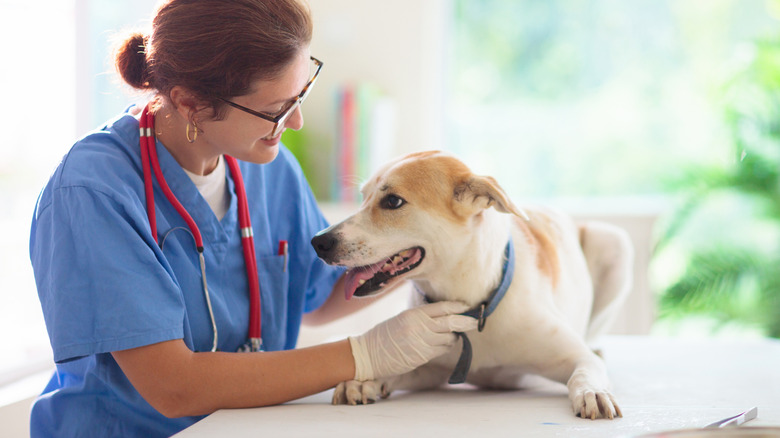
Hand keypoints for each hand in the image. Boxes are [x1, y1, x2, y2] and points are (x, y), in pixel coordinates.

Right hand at [349, 301, 476, 380]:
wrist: (369, 354)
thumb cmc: (385, 335)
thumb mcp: (402, 318)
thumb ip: (422, 317)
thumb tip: (445, 316)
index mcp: (413, 314)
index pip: (442, 308)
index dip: (458, 307)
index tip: (467, 307)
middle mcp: (419, 327)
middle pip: (451, 323)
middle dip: (466, 322)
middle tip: (474, 321)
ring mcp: (421, 343)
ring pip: (449, 339)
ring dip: (453, 337)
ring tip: (451, 334)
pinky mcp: (422, 356)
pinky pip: (441, 350)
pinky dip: (445, 346)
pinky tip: (442, 344)